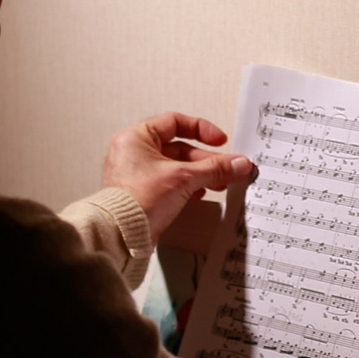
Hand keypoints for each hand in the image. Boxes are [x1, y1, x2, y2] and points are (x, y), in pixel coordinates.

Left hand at [101, 112, 256, 240]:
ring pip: (175, 167)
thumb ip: (214, 168)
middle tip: (227, 167)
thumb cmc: (137, 201)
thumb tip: (236, 163)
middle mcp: (133, 153)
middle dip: (206, 159)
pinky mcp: (141, 193)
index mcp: (136, 138)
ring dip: (200, 174)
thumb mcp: (184, 177)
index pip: (175, 122)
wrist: (122, 235)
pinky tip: (200, 193)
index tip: (218, 141)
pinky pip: (169, 182)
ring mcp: (136, 174)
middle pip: (179, 148)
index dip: (201, 129)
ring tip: (219, 182)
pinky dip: (187, 186)